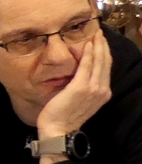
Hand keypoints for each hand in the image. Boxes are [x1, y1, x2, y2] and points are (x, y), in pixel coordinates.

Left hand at [37, 30, 111, 145]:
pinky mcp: (81, 87)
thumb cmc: (63, 117)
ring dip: (98, 45)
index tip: (100, 41)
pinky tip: (87, 44)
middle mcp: (102, 90)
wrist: (58, 131)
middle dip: (103, 45)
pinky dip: (88, 53)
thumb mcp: (79, 101)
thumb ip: (83, 88)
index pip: (106, 68)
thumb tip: (78, 75)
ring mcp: (93, 89)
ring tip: (95, 34)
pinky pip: (87, 66)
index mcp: (102, 93)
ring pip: (99, 61)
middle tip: (99, 32)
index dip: (104, 53)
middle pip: (106, 62)